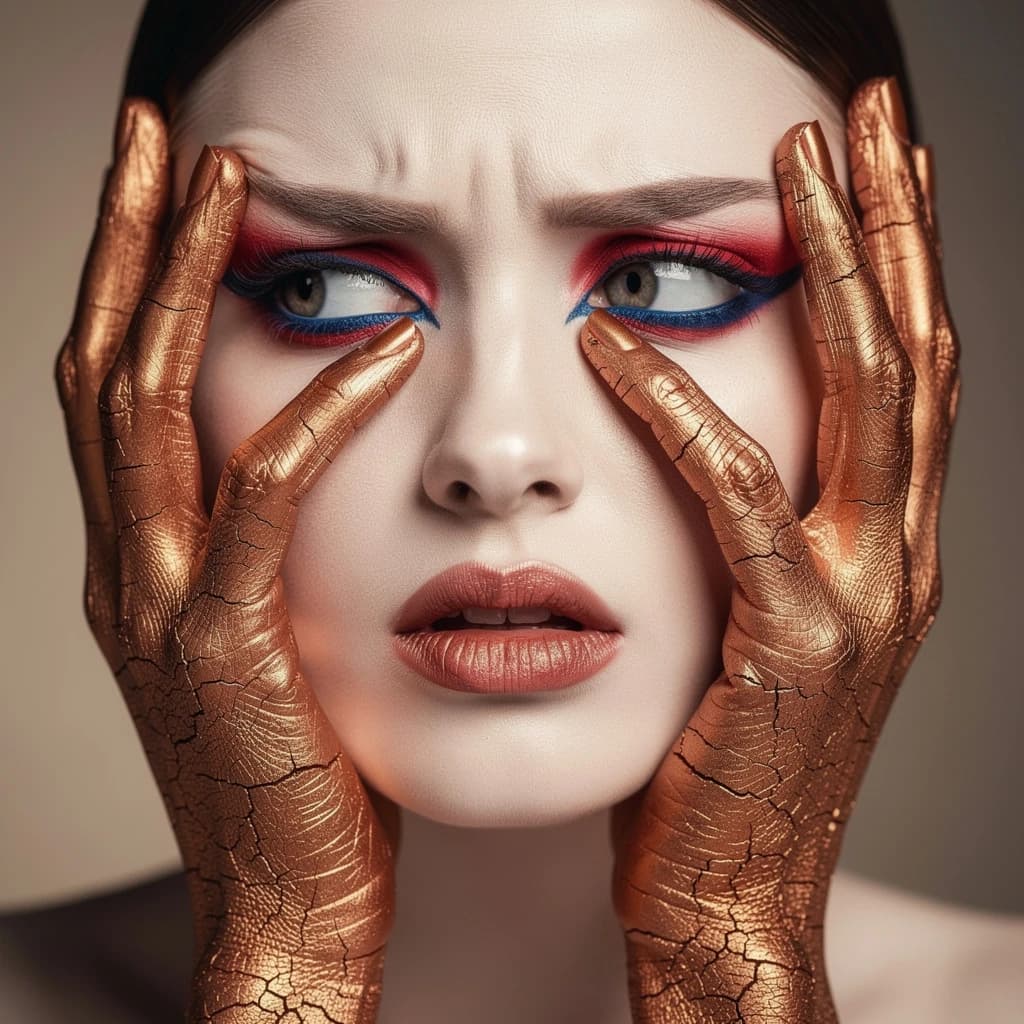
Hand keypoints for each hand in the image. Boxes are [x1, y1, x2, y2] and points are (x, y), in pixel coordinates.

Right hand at [54, 100, 422, 1022]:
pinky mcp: (220, 645)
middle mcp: (125, 565)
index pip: (117, 389)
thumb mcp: (273, 645)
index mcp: (139, 562)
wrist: (288, 904)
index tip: (169, 192)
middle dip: (131, 239)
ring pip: (147, 405)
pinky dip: (319, 415)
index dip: (131, 281)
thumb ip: (269, 560)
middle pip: (106, 362)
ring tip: (230, 178)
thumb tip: (315, 480)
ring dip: (184, 280)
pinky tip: (384, 350)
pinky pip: (264, 499)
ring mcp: (157, 603)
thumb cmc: (299, 775)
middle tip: (166, 134)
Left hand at [581, 78, 958, 1021]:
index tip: (868, 164)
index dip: (898, 257)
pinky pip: (738, 497)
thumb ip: (753, 530)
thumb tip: (706, 444)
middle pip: (912, 349)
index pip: (906, 371)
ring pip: (865, 394)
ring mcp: (862, 597)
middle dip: (891, 220)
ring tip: (802, 161)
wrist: (728, 894)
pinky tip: (619, 342)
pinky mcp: (791, 643)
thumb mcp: (753, 622)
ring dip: (836, 265)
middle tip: (858, 112)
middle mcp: (900, 555)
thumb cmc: (724, 758)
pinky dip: (679, 412)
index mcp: (886, 546)